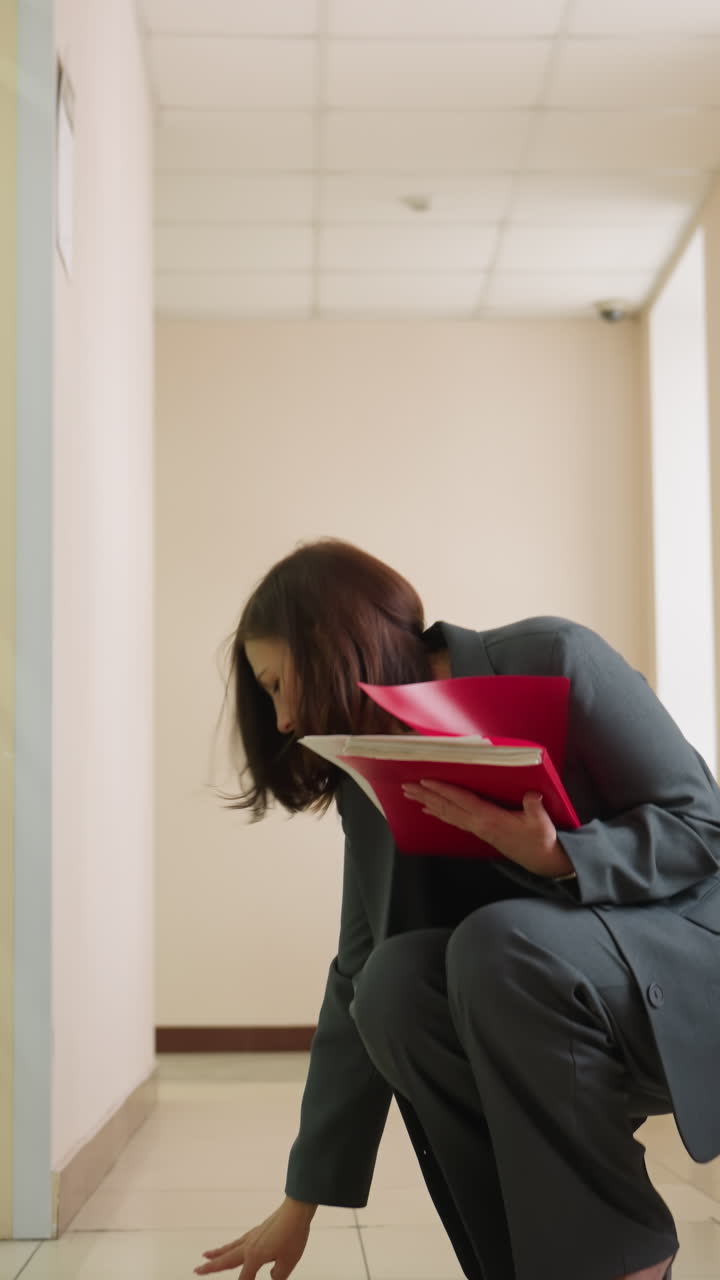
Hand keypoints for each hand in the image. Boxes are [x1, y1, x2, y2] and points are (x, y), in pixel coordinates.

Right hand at [195, 1198, 315, 1279]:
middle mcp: (249, 1246)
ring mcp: (252, 1237)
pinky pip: (238, 1241)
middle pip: (226, 1260)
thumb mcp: (288, 1263)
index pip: (244, 1279)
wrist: (296, 1210)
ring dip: (217, 1254)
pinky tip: (231, 1247)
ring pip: (230, 1248)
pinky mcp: (257, 1232)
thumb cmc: (293, 1236)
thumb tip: (272, 1277)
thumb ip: (277, 1276)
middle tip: (196, 1270)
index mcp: (255, 1256)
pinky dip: (230, 1246)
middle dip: (210, 1267)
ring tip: (205, 1255)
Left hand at [402, 781, 573, 877]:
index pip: (462, 801)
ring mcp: (477, 829)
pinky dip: (440, 812)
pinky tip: (430, 809)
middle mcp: (478, 824)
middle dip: (426, 796)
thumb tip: (531, 794)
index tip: (426, 781)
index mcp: (490, 819)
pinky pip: (454, 820)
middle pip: (447, 807)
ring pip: (447, 814)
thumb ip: (534, 807)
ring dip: (428, 803)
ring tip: (411, 795)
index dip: (443, 790)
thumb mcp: (541, 823)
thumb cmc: (541, 840)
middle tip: (407, 787)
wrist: (542, 861)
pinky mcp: (480, 832)